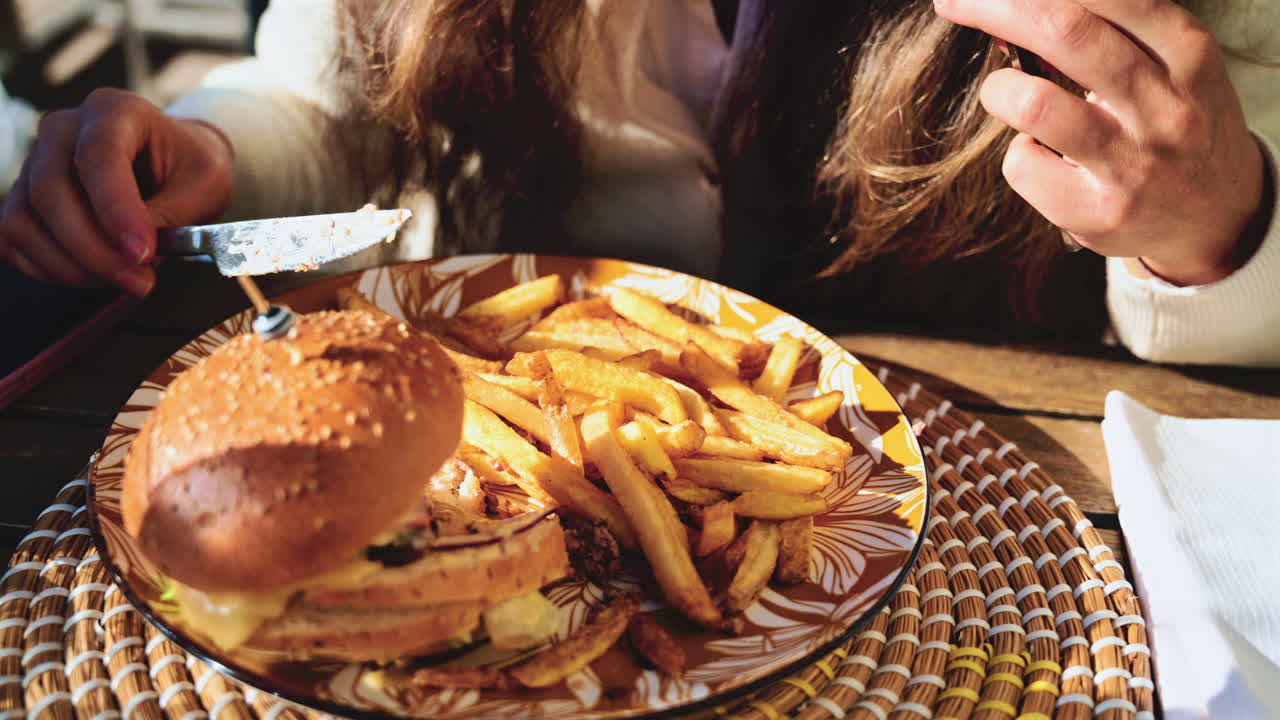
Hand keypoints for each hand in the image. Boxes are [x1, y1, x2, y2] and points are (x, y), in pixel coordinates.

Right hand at [0, 89, 234, 295]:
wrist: (178, 164)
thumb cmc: (192, 168)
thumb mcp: (206, 185)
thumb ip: (171, 216)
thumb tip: (133, 254)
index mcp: (114, 110)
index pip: (98, 157)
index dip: (116, 211)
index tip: (142, 253)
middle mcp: (64, 128)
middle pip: (51, 191)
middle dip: (94, 250)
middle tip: (139, 281)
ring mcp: (36, 161)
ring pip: (24, 219)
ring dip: (71, 265)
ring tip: (123, 279)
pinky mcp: (24, 196)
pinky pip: (13, 237)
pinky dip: (48, 266)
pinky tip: (91, 275)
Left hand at [935, 0, 1266, 284]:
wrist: (1220, 214)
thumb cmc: (1175, 122)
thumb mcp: (1171, 66)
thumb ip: (1109, 35)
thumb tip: (1014, 9)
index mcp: (1187, 54)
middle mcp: (1165, 107)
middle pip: (1065, 31)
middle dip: (995, 8)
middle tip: (957, 3)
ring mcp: (1133, 164)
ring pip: (1033, 103)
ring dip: (999, 89)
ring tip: (1005, 94)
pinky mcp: (1098, 213)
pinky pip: (1022, 165)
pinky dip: (1017, 152)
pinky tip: (1042, 156)